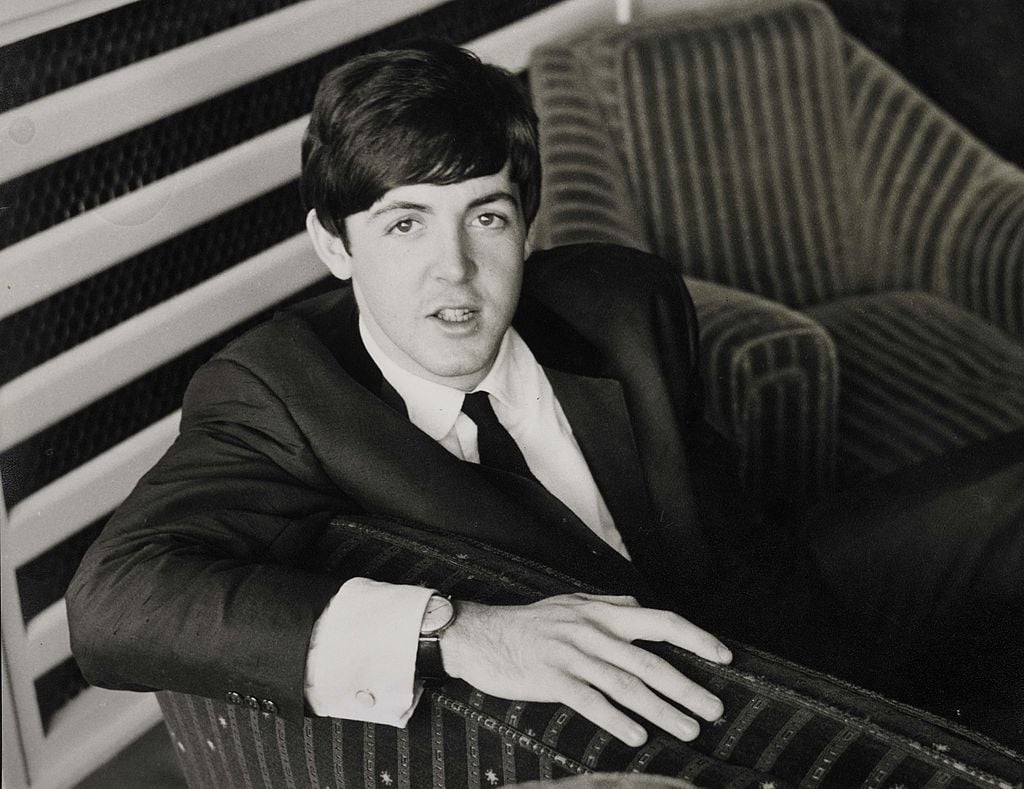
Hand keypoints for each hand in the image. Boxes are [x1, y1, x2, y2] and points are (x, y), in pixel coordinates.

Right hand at [439, 593, 730, 746]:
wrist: (481, 635)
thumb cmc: (530, 623)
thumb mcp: (571, 603)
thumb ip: (608, 604)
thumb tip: (639, 606)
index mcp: (603, 611)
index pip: (661, 621)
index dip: (695, 638)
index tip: (724, 656)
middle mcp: (593, 631)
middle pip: (650, 661)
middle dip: (687, 686)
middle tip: (715, 708)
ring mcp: (572, 654)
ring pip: (626, 684)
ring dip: (661, 710)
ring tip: (688, 729)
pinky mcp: (552, 678)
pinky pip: (590, 701)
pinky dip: (616, 719)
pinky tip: (638, 735)